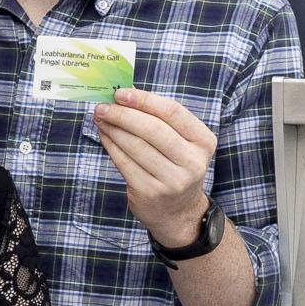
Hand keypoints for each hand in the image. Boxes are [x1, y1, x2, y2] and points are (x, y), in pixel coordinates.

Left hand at [91, 84, 218, 248]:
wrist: (178, 212)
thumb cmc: (175, 166)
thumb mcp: (181, 143)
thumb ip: (160, 119)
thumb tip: (125, 96)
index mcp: (203, 141)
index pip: (173, 112)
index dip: (144, 100)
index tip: (121, 93)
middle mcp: (192, 162)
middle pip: (153, 129)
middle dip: (124, 114)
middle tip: (103, 106)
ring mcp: (172, 180)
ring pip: (136, 146)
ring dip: (113, 128)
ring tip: (101, 118)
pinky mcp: (150, 192)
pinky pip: (125, 163)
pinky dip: (111, 146)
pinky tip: (105, 135)